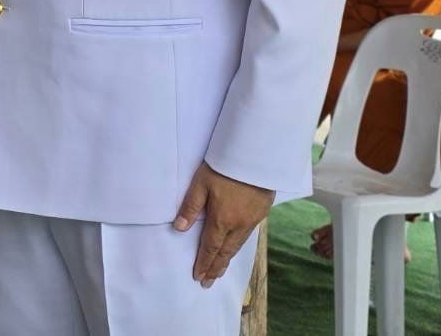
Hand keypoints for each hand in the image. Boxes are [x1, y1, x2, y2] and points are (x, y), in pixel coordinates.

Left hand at [173, 162, 273, 287]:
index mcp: (222, 220)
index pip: (210, 247)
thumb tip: (178, 229)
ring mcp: (252, 220)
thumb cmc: (224, 167)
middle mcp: (238, 224)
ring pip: (237, 246)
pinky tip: (235, 248)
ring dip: (227, 259)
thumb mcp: (201, 183)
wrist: (255, 157)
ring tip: (219, 270)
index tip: (198, 277)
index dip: (204, 263)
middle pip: (225, 252)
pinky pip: (247, 236)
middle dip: (216, 268)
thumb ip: (190, 207)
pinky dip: (238, 247)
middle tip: (208, 282)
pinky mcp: (261, 212)